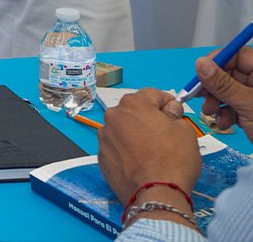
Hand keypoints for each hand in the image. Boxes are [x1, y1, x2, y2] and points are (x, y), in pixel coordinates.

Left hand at [98, 88, 200, 208]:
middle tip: (166, 133)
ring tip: (152, 150)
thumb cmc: (174, 158)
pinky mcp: (101, 156)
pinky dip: (126, 150)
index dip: (167, 102)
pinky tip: (140, 162)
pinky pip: (117, 146)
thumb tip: (169, 110)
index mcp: (133, 104)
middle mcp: (113, 115)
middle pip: (134, 110)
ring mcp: (104, 136)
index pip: (152, 94)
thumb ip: (175, 114)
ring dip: (135, 133)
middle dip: (149, 117)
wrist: (155, 194)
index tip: (175, 112)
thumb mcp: (185, 131)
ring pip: (123, 128)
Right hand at [197, 47, 252, 138]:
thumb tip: (201, 64)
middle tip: (201, 96)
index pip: (239, 55)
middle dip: (214, 86)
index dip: (218, 61)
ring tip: (211, 113)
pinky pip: (235, 105)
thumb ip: (223, 84)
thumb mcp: (248, 105)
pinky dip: (226, 113)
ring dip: (217, 101)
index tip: (200, 72)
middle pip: (231, 73)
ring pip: (229, 91)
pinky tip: (225, 122)